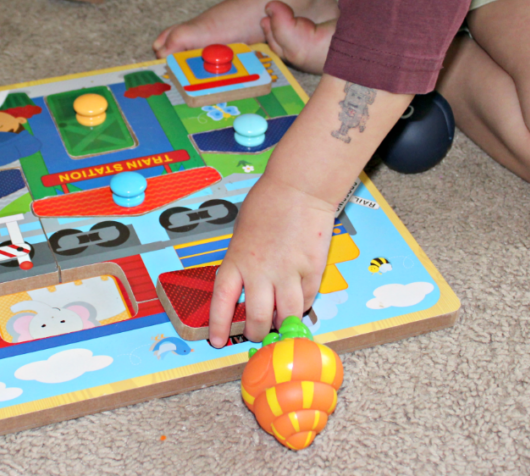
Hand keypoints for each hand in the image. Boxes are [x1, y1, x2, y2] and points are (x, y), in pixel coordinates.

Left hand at [209, 174, 335, 346]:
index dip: (219, 325)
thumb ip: (242, 260)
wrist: (300, 188)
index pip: (223, 302)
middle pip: (257, 318)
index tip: (216, 341)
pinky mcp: (312, 270)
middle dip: (256, 332)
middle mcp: (260, 272)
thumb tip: (245, 283)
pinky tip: (300, 302)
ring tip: (279, 325)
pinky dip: (303, 304)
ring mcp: (288, 273)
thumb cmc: (267, 203)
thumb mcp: (242, 232)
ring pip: (286, 315)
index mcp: (236, 260)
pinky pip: (308, 298)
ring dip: (281, 324)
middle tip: (256, 335)